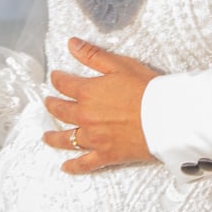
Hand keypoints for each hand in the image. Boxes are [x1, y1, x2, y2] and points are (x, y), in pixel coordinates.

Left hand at [43, 39, 160, 172]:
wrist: (165, 118)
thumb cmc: (146, 88)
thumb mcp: (120, 65)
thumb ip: (93, 55)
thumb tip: (71, 43)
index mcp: (88, 93)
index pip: (65, 85)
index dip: (58, 79)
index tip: (55, 77)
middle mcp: (85, 117)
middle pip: (61, 112)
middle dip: (52, 106)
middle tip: (48, 103)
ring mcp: (94, 138)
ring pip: (67, 139)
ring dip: (54, 137)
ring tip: (46, 137)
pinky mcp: (105, 155)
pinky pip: (84, 163)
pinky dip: (73, 166)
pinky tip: (65, 167)